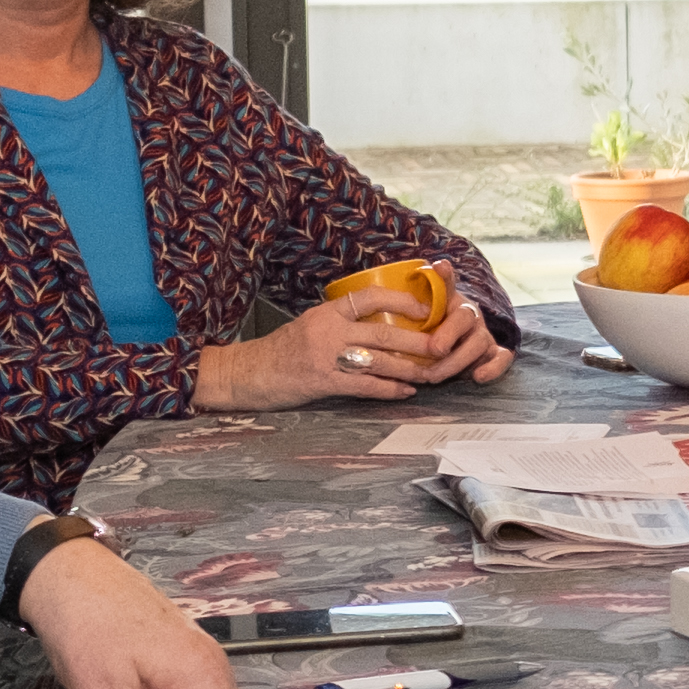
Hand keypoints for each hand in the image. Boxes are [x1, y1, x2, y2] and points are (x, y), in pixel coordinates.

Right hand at [195, 284, 511, 411]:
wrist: (246, 373)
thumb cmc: (280, 351)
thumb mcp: (309, 326)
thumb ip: (339, 323)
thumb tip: (377, 322)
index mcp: (326, 312)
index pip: (370, 297)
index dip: (401, 300)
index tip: (425, 307)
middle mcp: (328, 330)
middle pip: (384, 331)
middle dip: (418, 340)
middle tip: (443, 344)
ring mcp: (326, 357)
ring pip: (379, 360)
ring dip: (410, 368)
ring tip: (433, 372)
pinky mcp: (322, 382)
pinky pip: (364, 385)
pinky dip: (389, 389)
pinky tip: (406, 391)